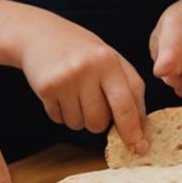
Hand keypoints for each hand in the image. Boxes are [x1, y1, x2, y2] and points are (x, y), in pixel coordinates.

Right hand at [17, 13, 147, 150]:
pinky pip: (59, 119)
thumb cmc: (84, 52)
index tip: (139, 148)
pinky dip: (61, 112)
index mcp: (110, 61)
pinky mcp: (46, 87)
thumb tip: (140, 133)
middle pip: (99, 121)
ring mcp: (65, 78)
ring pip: (78, 124)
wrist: (40, 34)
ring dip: (78, 117)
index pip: (125, 104)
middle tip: (93, 101)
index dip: (133, 130)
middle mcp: (88, 69)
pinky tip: (60, 91)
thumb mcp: (112, 61)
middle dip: (98, 121)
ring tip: (75, 92)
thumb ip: (130, 92)